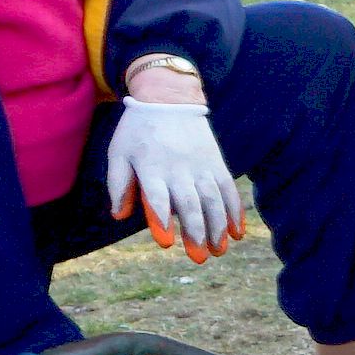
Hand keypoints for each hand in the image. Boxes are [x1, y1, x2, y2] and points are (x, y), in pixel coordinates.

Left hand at [106, 89, 245, 259]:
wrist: (169, 98)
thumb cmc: (138, 130)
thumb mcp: (118, 152)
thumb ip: (118, 183)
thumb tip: (119, 215)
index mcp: (151, 166)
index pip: (157, 197)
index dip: (161, 220)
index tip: (167, 243)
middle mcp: (179, 168)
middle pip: (190, 203)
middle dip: (196, 231)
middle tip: (199, 256)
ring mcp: (201, 165)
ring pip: (213, 200)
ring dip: (218, 227)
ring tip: (219, 249)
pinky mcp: (216, 162)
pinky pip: (228, 189)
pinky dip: (234, 211)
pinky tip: (236, 232)